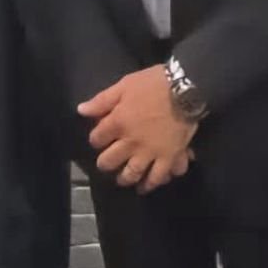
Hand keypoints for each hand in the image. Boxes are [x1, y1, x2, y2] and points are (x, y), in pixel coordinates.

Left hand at [78, 65, 197, 193]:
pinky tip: (151, 183)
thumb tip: (81, 110)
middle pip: (111, 161)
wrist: (185, 89)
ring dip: (126, 179)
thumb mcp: (124, 85)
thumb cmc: (153, 84)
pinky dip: (155, 182)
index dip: (95, 138)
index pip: (97, 138)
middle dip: (105, 164)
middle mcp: (131, 143)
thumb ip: (102, 100)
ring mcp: (151, 152)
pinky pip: (161, 176)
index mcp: (118, 123)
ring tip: (125, 180)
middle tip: (106, 164)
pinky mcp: (170, 157)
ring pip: (134, 174)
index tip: (98, 138)